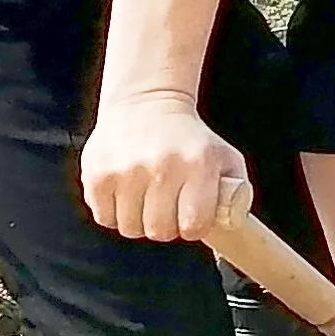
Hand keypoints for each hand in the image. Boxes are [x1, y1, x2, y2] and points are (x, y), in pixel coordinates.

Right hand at [80, 89, 254, 244]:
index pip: (194, 226)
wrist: (146, 104)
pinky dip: (115, 213)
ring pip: (131, 228)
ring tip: (146, 199)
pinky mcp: (98, 174)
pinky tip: (126, 194)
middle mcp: (162, 167)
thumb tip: (231, 224)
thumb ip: (236, 191)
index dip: (193, 228)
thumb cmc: (189, 139)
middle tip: (167, 209)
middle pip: (160, 231)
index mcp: (198, 165)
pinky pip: (106, 218)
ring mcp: (126, 171)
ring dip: (139, 221)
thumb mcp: (224, 157)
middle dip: (165, 226)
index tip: (190, 217)